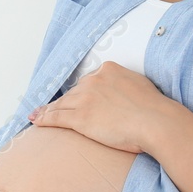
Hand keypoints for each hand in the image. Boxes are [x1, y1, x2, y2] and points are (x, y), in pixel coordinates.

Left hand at [27, 61, 182, 153]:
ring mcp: (85, 99)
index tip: (77, 98)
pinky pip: (56, 117)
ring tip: (37, 115)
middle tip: (53, 109)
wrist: (155, 121)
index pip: (88, 81)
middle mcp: (93, 80)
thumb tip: (123, 90)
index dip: (82, 92)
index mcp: (108, 70)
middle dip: (66, 102)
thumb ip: (125, 84)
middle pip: (73, 92)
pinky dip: (44, 118)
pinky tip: (36, 120)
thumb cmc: (154, 108)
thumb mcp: (139, 84)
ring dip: (48, 110)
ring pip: (61, 104)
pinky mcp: (80, 117)